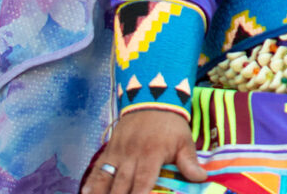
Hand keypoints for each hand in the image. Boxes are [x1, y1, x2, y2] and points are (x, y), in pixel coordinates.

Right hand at [80, 107, 206, 193]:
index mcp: (151, 154)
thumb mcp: (184, 141)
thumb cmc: (170, 125)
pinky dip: (90, 181)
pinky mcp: (109, 150)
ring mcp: (117, 153)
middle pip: (120, 184)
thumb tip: (202, 179)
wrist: (152, 100)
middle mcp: (131, 155)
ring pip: (105, 178)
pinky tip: (85, 193)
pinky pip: (97, 168)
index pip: (142, 181)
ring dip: (100, 193)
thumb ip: (189, 162)